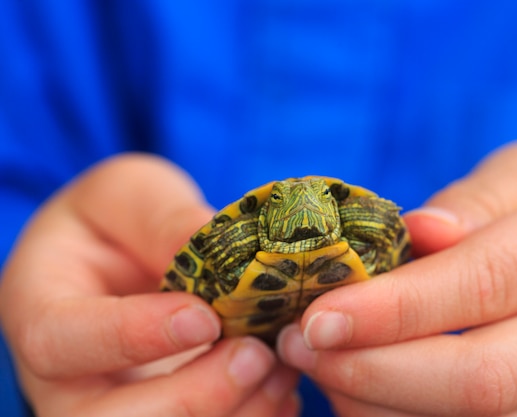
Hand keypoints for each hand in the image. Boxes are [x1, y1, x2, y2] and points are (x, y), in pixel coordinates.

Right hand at [0, 155, 299, 416]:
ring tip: (281, 370)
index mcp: (42, 311)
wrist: (122, 255)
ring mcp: (114, 406)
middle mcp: (68, 378)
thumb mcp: (130, 194)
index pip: (61, 342)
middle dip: (191, 398)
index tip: (204, 318)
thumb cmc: (117, 219)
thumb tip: (218, 248)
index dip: (134, 337)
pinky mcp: (163, 411)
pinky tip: (282, 390)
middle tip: (255, 356)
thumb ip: (162, 219)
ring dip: (230, 414)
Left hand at [277, 140, 516, 415]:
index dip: (394, 308)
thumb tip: (417, 231)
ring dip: (383, 406)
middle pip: (481, 378)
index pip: (484, 283)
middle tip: (302, 345)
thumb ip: (475, 202)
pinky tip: (365, 394)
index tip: (318, 316)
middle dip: (374, 370)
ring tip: (322, 368)